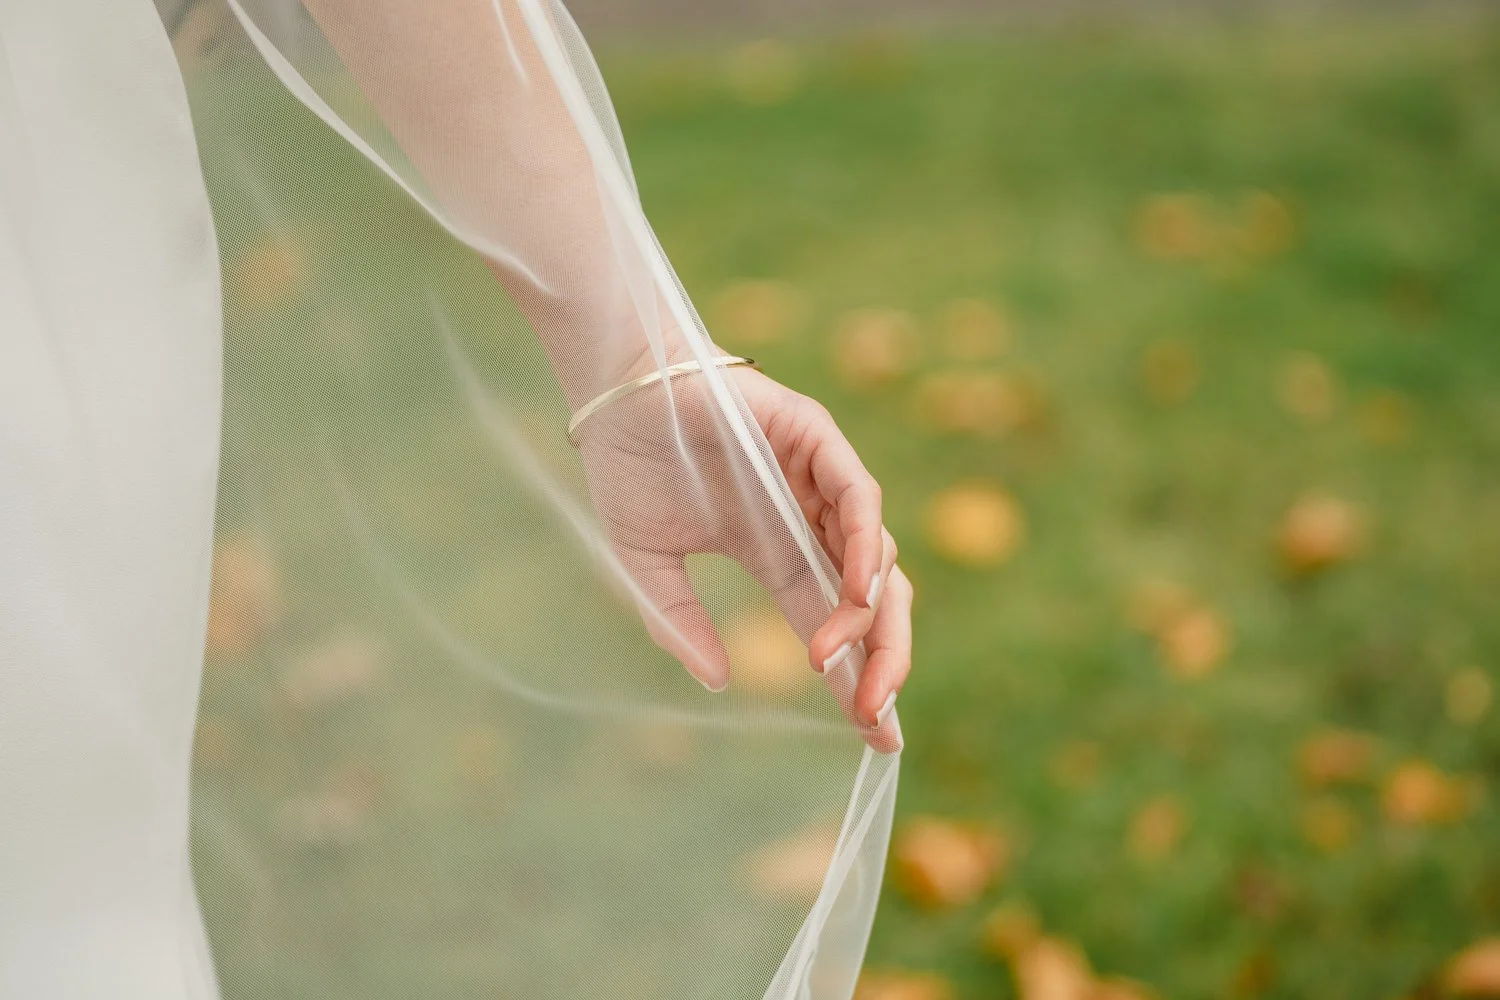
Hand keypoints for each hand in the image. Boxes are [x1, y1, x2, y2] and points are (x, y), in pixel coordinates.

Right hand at [575, 362, 909, 752]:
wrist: (615, 390)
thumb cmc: (628, 464)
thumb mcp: (646, 563)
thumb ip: (678, 622)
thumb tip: (717, 681)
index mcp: (777, 554)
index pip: (833, 624)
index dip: (858, 677)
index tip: (877, 733)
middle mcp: (808, 523)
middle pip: (872, 602)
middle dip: (882, 660)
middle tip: (876, 716)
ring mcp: (818, 481)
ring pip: (876, 557)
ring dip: (866, 617)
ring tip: (839, 662)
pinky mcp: (817, 438)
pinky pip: (858, 500)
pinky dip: (865, 546)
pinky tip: (857, 593)